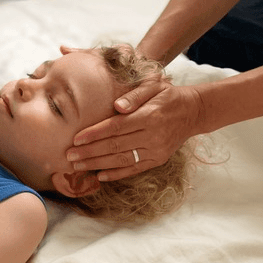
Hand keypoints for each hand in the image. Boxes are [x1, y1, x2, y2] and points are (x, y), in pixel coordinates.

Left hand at [66, 78, 203, 180]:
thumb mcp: (154, 86)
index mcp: (149, 116)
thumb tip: (116, 106)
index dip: (94, 134)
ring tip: (77, 166)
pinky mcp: (158, 160)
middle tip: (69, 156)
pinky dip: (116, 174)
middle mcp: (153, 136)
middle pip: (115, 146)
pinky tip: (100, 176)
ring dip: (97, 164)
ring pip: (122, 160)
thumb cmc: (167, 95)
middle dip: (89, 152)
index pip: (116, 127)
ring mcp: (156, 151)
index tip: (76, 138)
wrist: (193, 112)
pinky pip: (134, 169)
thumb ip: (134, 95)